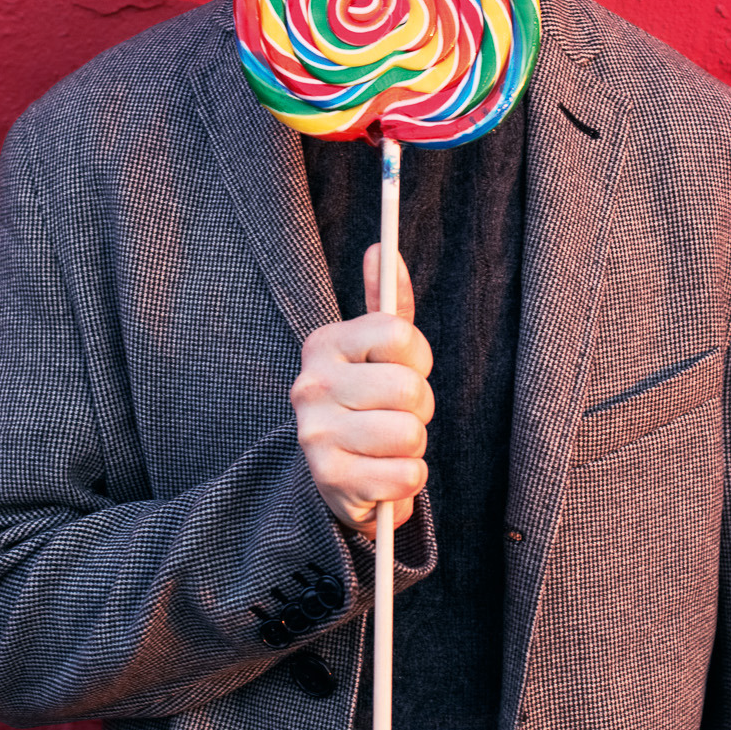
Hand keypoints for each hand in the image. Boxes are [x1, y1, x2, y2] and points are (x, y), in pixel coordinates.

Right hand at [291, 244, 433, 539]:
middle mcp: (310, 385)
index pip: (399, 333)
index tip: (407, 366)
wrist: (340, 476)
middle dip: (420, 406)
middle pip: (409, 388)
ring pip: (409, 433)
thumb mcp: (377, 351)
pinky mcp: (330, 481)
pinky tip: (384, 472)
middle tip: (398, 413)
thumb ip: (386, 302)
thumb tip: (381, 248)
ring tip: (390, 444)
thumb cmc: (370, 401)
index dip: (418, 354)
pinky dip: (408, 478)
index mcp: (323, 344)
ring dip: (414, 444)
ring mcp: (316, 435)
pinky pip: (406, 475)